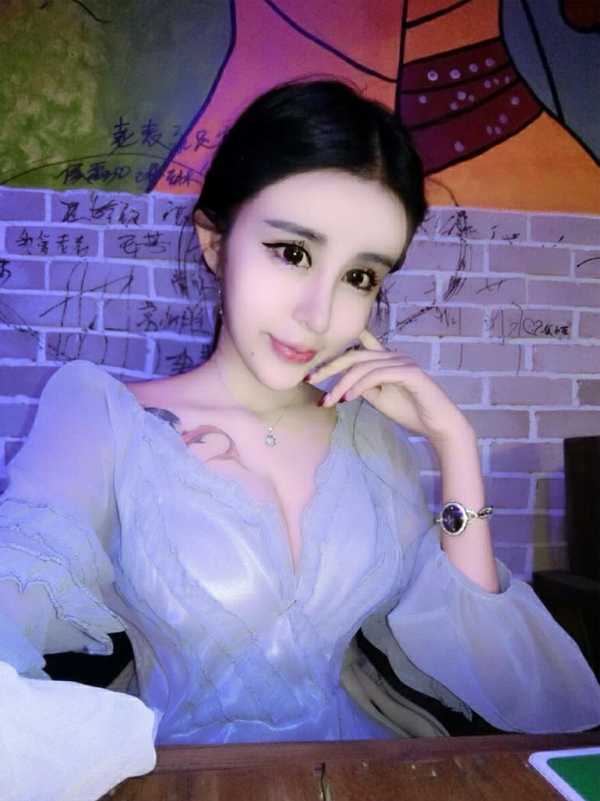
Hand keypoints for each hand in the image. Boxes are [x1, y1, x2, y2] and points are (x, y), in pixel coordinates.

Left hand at [306, 329, 471, 448]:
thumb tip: (341, 383)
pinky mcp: (410, 373)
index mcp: (386, 359)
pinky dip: (359, 385)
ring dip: (342, 383)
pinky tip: (347, 398)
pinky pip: (378, 374)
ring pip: (363, 365)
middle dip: (329, 367)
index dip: (334, 357)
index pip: (357, 348)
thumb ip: (362, 386)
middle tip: (309, 380)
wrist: (438, 425)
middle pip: (354, 354)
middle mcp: (394, 355)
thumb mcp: (379, 398)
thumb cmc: (410, 412)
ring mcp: (402, 362)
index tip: (312, 373)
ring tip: (329, 400)